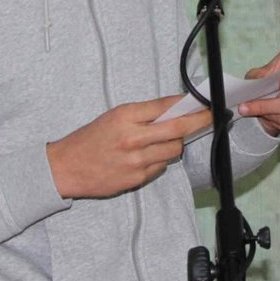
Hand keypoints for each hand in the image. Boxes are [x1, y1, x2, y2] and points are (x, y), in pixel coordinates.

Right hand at [46, 96, 211, 199]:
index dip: (189, 104)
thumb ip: (143, 115)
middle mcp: (133, 138)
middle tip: (213, 116)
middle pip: (178, 129)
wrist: (66, 167)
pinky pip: (160, 166)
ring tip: (161, 141)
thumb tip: (175, 111)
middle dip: (200, 121)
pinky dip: (159, 160)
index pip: (166, 106)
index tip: (204, 101)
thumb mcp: (114, 117)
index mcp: (125, 116)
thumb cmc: (90, 139)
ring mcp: (136, 160)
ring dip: (174, 144)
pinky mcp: (137, 178)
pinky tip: (145, 157)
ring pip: (173, 150)